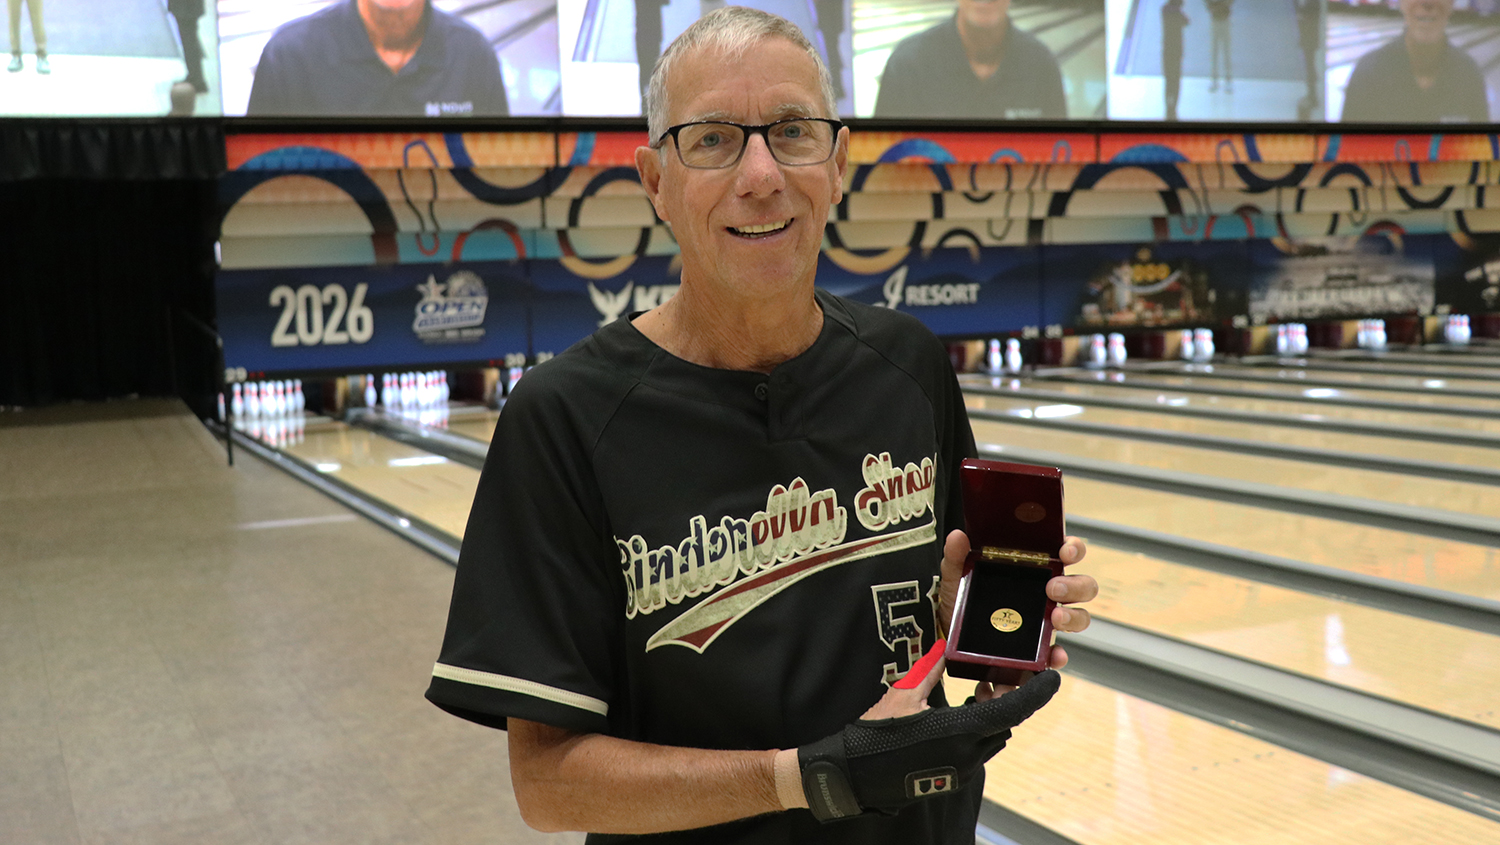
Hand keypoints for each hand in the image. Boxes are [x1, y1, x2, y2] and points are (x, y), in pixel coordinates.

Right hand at [797, 667, 1060, 821]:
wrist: (854, 774)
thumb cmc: (876, 732)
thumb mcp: (904, 693)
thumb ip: (931, 668)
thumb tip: (947, 646)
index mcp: (960, 730)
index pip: (1013, 709)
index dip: (1037, 693)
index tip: (1052, 677)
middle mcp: (967, 754)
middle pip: (1005, 723)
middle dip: (1007, 700)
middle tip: (997, 678)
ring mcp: (960, 769)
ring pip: (992, 738)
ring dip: (991, 717)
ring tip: (975, 693)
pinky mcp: (952, 777)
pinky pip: (977, 751)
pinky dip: (977, 732)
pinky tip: (959, 716)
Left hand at [937, 530, 1097, 675]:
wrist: (950, 635)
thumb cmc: (963, 598)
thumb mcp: (957, 575)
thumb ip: (957, 555)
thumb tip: (957, 537)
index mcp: (1036, 568)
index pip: (1067, 552)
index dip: (1074, 549)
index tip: (1065, 551)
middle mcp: (1049, 592)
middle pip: (1082, 585)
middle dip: (1075, 585)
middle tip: (1053, 588)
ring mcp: (1047, 620)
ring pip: (1080, 616)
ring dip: (1074, 616)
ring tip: (1055, 618)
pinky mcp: (1040, 647)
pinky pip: (1058, 652)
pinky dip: (1060, 654)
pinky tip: (1053, 654)